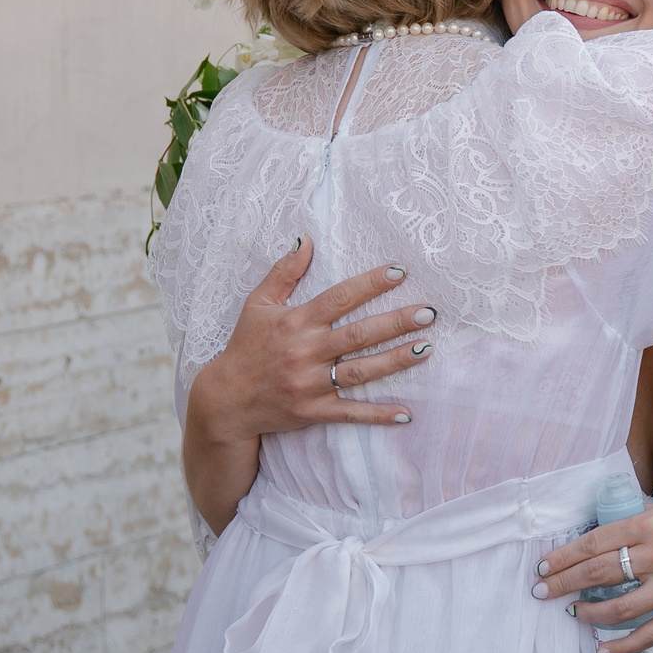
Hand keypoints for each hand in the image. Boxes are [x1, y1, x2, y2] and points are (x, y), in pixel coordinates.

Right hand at [186, 239, 436, 445]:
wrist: (225, 400)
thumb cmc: (245, 347)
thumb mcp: (258, 304)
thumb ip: (284, 272)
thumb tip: (307, 238)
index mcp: (295, 322)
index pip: (339, 298)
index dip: (369, 284)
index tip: (398, 272)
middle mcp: (305, 352)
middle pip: (358, 335)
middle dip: (395, 322)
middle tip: (428, 312)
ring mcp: (310, 384)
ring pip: (361, 372)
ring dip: (396, 361)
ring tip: (426, 348)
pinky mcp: (313, 412)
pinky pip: (351, 412)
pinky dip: (378, 414)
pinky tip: (406, 412)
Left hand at [531, 498, 652, 652]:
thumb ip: (633, 524)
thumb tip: (594, 541)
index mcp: (649, 524)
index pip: (594, 543)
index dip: (564, 557)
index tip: (543, 567)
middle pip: (599, 573)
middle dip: (563, 584)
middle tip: (541, 592)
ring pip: (619, 607)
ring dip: (588, 613)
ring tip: (573, 613)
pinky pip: (649, 634)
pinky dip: (622, 645)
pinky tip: (602, 648)